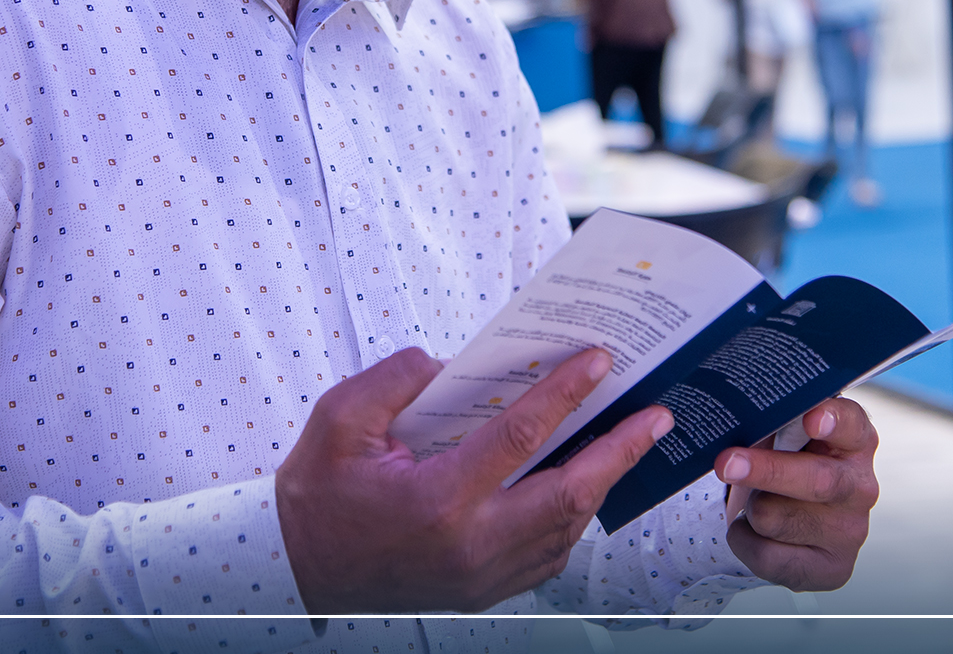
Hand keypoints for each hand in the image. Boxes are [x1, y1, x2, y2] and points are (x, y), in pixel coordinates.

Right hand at [275, 346, 672, 613]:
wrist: (295, 574)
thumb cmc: (316, 498)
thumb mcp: (337, 421)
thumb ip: (393, 381)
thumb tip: (445, 362)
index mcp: (439, 499)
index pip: (521, 436)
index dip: (566, 393)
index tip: (599, 360)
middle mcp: (471, 543)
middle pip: (569, 493)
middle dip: (620, 451)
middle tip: (657, 416)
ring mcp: (481, 575)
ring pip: (566, 529)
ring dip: (602, 485)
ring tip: (629, 444)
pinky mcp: (481, 591)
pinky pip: (546, 554)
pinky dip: (571, 518)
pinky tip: (580, 488)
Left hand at [714, 397, 877, 590]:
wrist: (792, 522)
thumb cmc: (787, 463)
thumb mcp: (785, 434)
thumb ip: (775, 419)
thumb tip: (738, 408)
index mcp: (854, 442)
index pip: (852, 425)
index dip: (833, 420)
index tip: (812, 418)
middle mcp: (860, 487)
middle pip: (817, 481)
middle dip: (767, 471)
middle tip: (727, 463)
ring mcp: (849, 532)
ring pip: (775, 517)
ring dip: (750, 506)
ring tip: (758, 499)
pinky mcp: (831, 569)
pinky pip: (766, 556)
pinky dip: (744, 539)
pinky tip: (754, 530)